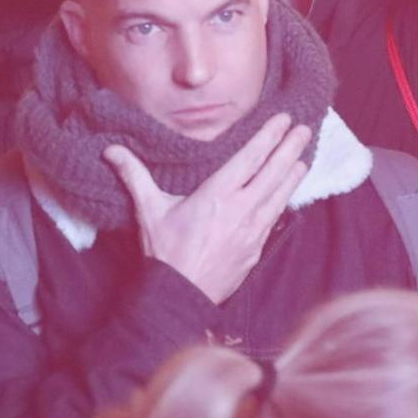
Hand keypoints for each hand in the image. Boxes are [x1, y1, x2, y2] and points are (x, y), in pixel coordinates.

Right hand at [105, 114, 310, 303]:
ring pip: (279, 195)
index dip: (268, 137)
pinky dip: (285, 200)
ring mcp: (252, 231)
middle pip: (272, 173)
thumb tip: (112, 150)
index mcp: (216, 196)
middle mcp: (240, 210)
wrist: (180, 297)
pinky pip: (275, 218)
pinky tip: (289, 193)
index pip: (249, 159)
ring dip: (293, 173)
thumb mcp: (148, 211)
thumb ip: (135, 176)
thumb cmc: (164, 254)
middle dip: (289, 148)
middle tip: (304, 128)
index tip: (283, 120)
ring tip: (304, 156)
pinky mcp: (256, 249)